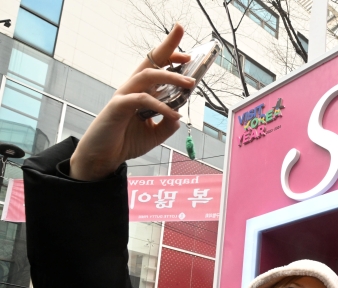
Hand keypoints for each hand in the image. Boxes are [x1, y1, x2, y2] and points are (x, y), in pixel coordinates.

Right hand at [69, 24, 193, 180]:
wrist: (104, 156)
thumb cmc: (126, 141)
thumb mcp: (155, 134)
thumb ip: (168, 123)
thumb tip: (179, 115)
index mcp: (142, 91)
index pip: (157, 67)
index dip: (171, 57)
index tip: (190, 56)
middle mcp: (133, 88)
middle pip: (151, 61)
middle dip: (167, 46)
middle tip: (184, 37)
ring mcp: (124, 95)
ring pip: (147, 75)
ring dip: (171, 76)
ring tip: (190, 83)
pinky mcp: (118, 106)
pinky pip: (141, 100)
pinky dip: (160, 106)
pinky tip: (173, 114)